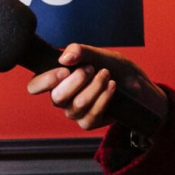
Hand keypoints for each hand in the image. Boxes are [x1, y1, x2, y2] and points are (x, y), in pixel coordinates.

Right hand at [26, 43, 167, 130]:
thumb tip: (64, 58)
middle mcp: (61, 98)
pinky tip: (111, 87)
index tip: (64, 70)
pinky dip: (103, 98)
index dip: (45, 80)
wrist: (139, 86)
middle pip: (56, 97)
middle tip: (91, 68)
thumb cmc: (116, 69)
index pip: (35, 86)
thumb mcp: (99, 54)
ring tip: (106, 74)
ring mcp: (74, 112)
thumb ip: (80, 52)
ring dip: (94, 87)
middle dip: (76, 81)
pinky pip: (90, 115)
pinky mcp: (88, 122)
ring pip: (76, 105)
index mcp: (56, 80)